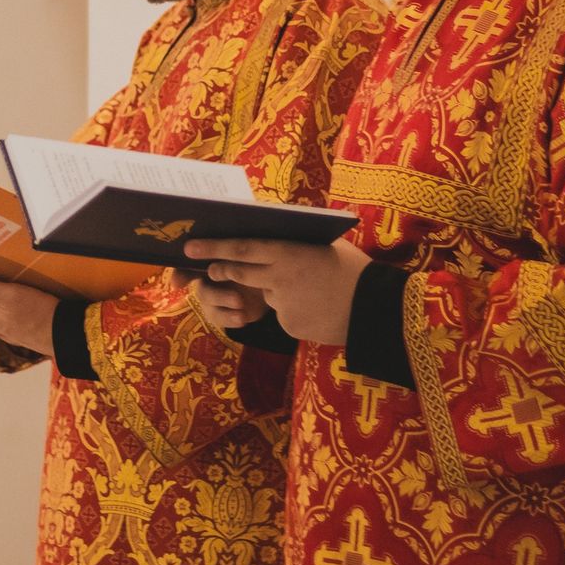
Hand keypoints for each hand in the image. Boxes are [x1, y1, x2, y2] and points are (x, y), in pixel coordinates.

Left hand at [183, 238, 371, 344]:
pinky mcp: (288, 326)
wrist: (374, 310)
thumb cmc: (353, 270)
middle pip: (239, 272)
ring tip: (309, 289)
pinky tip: (317, 308)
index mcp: (288, 253)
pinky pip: (283, 313)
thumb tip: (271, 238)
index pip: (241, 248)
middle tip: (211, 268)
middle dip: (221, 269)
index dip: (213, 248)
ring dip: (275, 290)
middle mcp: (279, 278)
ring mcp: (282, 305)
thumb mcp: (324, 246)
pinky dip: (294, 309)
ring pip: (266, 294)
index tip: (190, 247)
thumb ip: (295, 244)